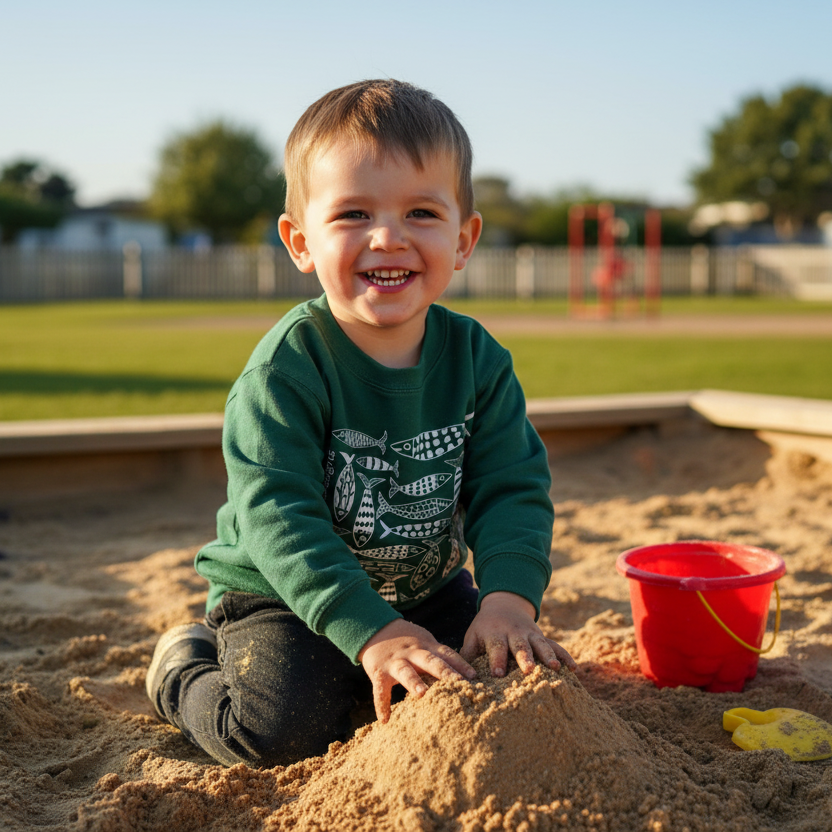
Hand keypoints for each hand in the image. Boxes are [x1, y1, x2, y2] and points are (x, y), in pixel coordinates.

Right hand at [358, 619, 475, 722]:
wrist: (375, 627)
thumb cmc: (405, 640)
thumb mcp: (423, 641)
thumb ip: (438, 655)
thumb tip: (463, 674)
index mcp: (426, 646)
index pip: (446, 653)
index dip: (460, 664)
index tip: (474, 677)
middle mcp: (413, 652)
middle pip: (430, 661)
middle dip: (445, 672)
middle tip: (459, 684)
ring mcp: (395, 661)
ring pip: (406, 671)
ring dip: (414, 682)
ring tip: (422, 694)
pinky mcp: (378, 671)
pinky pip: (380, 689)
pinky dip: (381, 704)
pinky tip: (385, 719)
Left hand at [460, 591, 576, 677]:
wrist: (504, 604)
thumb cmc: (484, 627)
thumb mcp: (473, 635)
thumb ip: (467, 654)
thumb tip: (456, 677)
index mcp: (495, 633)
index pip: (496, 647)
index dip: (497, 660)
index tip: (498, 674)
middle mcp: (514, 632)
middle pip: (520, 645)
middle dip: (525, 658)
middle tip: (529, 671)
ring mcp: (531, 634)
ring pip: (541, 644)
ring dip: (548, 656)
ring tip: (555, 669)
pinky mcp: (542, 636)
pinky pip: (556, 645)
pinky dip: (565, 656)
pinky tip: (574, 669)